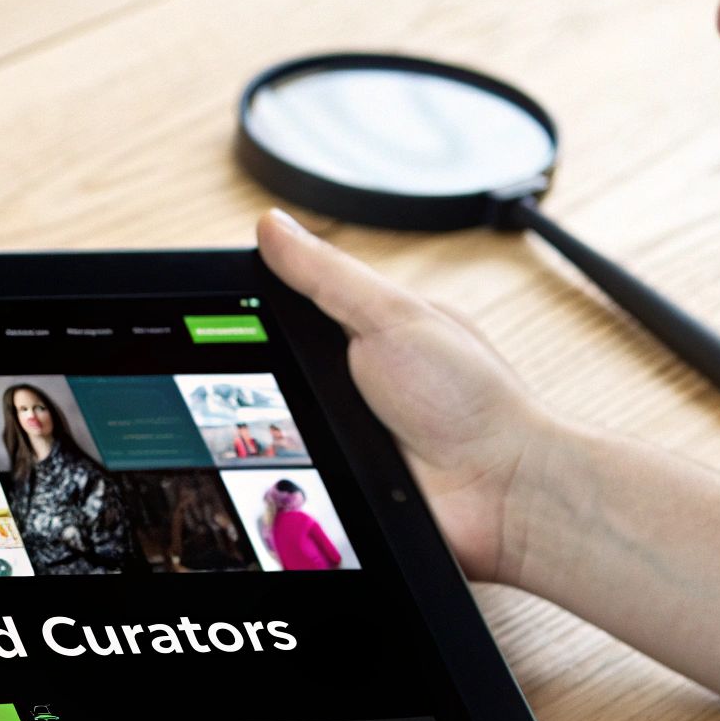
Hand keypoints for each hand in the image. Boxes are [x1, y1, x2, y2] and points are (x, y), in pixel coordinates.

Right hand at [258, 209, 561, 585]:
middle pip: (271, 370)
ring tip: (295, 431)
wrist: (504, 492)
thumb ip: (328, 274)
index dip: (250, 309)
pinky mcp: (340, 484)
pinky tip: (299, 470)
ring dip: (274, 433)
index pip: (284, 309)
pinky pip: (292, 478)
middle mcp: (351, 380)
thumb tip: (273, 228)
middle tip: (270, 381)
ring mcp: (344, 434)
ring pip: (274, 428)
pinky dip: (288, 478)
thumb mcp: (393, 317)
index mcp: (364, 331)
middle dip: (258, 378)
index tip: (215, 310)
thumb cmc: (473, 400)